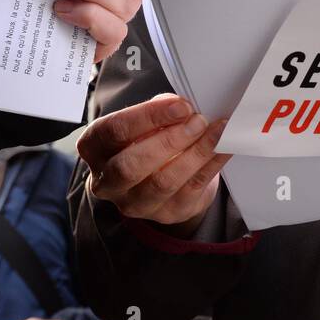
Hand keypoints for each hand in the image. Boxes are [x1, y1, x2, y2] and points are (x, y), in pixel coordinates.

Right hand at [78, 93, 229, 233]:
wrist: (159, 178)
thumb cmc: (146, 141)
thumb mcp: (143, 122)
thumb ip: (157, 111)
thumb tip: (181, 105)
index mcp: (95, 148)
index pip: (114, 131)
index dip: (148, 117)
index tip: (180, 105)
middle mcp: (107, 181)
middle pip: (131, 165)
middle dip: (169, 140)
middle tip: (198, 121)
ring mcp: (134, 203)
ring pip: (162, 182)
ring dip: (194, 154)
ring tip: (216, 131)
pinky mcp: (166, 213)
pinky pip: (191, 188)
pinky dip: (211, 165)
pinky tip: (224, 147)